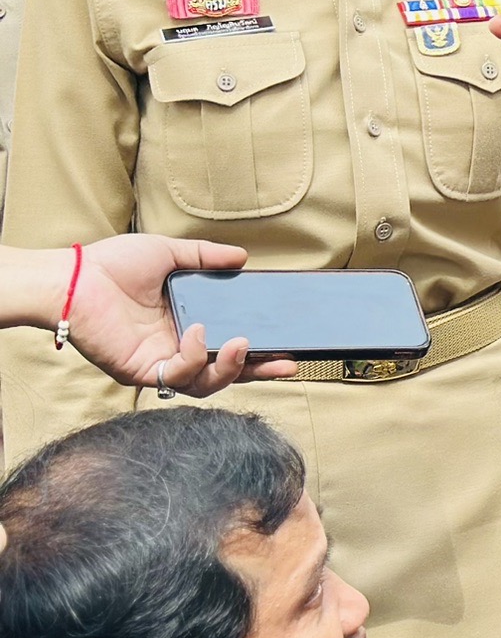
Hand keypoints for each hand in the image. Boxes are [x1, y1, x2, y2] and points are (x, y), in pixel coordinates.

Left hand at [57, 237, 295, 395]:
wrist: (75, 279)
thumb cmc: (112, 265)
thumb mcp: (170, 254)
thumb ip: (207, 258)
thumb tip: (242, 258)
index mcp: (186, 322)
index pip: (228, 343)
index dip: (259, 349)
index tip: (287, 345)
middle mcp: (176, 346)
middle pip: (225, 371)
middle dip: (258, 372)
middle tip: (286, 363)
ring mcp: (160, 361)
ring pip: (205, 383)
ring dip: (230, 368)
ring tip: (242, 343)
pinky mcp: (141, 370)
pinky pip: (177, 377)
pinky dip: (194, 358)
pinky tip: (198, 333)